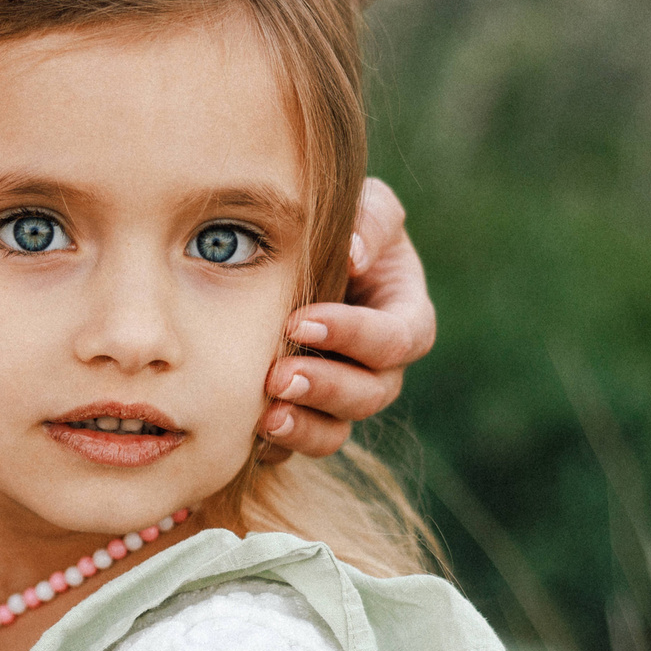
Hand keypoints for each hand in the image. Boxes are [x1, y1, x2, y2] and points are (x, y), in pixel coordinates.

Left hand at [260, 176, 437, 459]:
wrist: (292, 255)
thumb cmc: (341, 223)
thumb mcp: (367, 204)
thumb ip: (372, 218)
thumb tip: (354, 253)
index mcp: (404, 314)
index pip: (399, 338)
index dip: (356, 335)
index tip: (302, 320)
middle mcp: (380, 366)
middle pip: (373, 393)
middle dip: (326, 388)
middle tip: (278, 376)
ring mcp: (343, 397)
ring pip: (338, 430)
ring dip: (304, 428)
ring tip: (265, 417)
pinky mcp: (306, 417)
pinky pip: (298, 445)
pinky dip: (275, 445)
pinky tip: (247, 436)